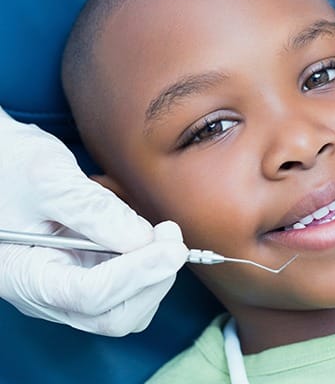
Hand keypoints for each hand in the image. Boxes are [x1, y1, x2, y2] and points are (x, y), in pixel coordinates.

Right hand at [0, 108, 187, 335]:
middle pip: (113, 316)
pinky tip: (148, 237)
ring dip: (155, 276)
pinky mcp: (86, 274)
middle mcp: (47, 293)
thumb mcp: (48, 177)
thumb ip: (92, 210)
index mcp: (25, 274)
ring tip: (159, 234)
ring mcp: (68, 286)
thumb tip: (143, 239)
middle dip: (152, 280)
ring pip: (126, 309)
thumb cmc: (11, 166)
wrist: (2, 164)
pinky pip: (128, 290)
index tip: (172, 246)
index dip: (138, 272)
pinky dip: (149, 268)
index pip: (90, 295)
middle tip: (172, 238)